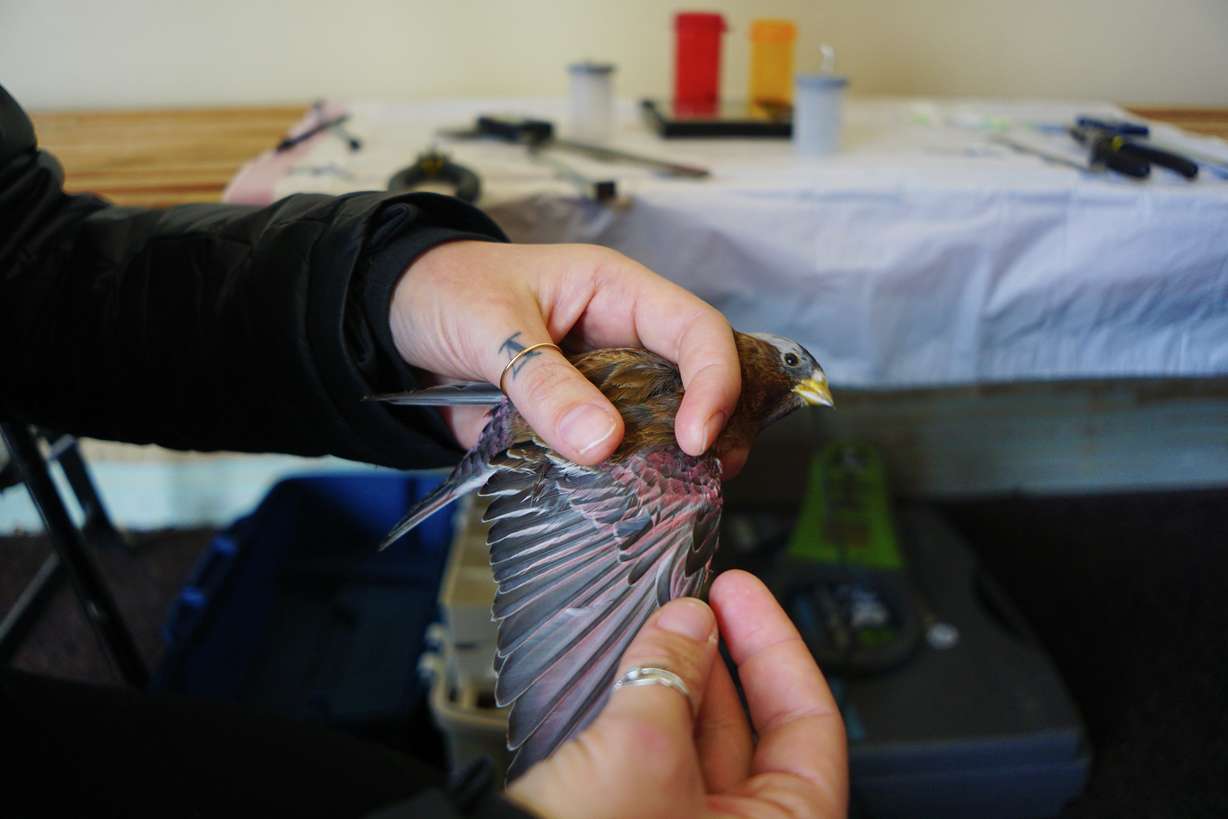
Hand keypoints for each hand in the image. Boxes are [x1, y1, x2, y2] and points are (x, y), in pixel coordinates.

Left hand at [389, 241, 746, 472]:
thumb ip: (542, 383)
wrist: (391, 321)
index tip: (696, 438)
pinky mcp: (576, 427)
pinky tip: (619, 508)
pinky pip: (611, 458)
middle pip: (698, 383)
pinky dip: (619, 484)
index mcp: (618, 293)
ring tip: (671, 499)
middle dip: (713, 429)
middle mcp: (624, 340)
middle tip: (708, 478)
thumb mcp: (491, 327)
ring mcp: (604, 388)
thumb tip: (602, 443)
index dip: (713, 381)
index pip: (696, 329)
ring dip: (668, 464)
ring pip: (661, 427)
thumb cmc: (445, 291)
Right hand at [505, 571, 847, 818]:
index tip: (743, 597)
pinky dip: (644, 711)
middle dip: (718, 659)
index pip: (809, 724)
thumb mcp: (641, 753)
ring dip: (676, 680)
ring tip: (656, 627)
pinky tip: (626, 672)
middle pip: (750, 730)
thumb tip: (689, 623)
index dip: (777, 647)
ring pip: (696, 743)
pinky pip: (654, 760)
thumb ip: (672, 676)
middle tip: (694, 603)